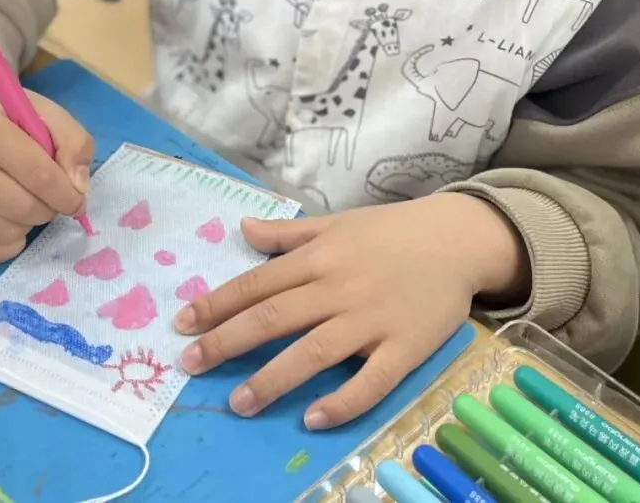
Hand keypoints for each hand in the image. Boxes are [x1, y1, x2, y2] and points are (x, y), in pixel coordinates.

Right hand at [0, 59, 93, 264]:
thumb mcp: (52, 114)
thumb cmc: (16, 114)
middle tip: (56, 196)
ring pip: (6, 232)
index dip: (67, 193)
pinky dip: (10, 244)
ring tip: (33, 200)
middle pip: (22, 208)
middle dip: (51, 208)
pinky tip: (17, 220)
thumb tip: (78, 188)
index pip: (38, 175)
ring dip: (32, 224)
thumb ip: (75, 143)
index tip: (79, 196)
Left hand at [175, 193, 529, 428]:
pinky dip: (341, 402)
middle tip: (191, 363)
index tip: (182, 324)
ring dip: (273, 378)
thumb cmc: (392, 231)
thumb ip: (288, 232)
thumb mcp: (337, 222)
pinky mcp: (403, 349)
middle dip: (228, 341)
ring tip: (238, 402)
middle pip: (275, 317)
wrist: (457, 238)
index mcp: (319, 256)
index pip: (258, 283)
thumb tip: (242, 228)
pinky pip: (370, 382)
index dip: (218, 303)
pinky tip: (312, 417)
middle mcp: (338, 288)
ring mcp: (371, 320)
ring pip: (313, 352)